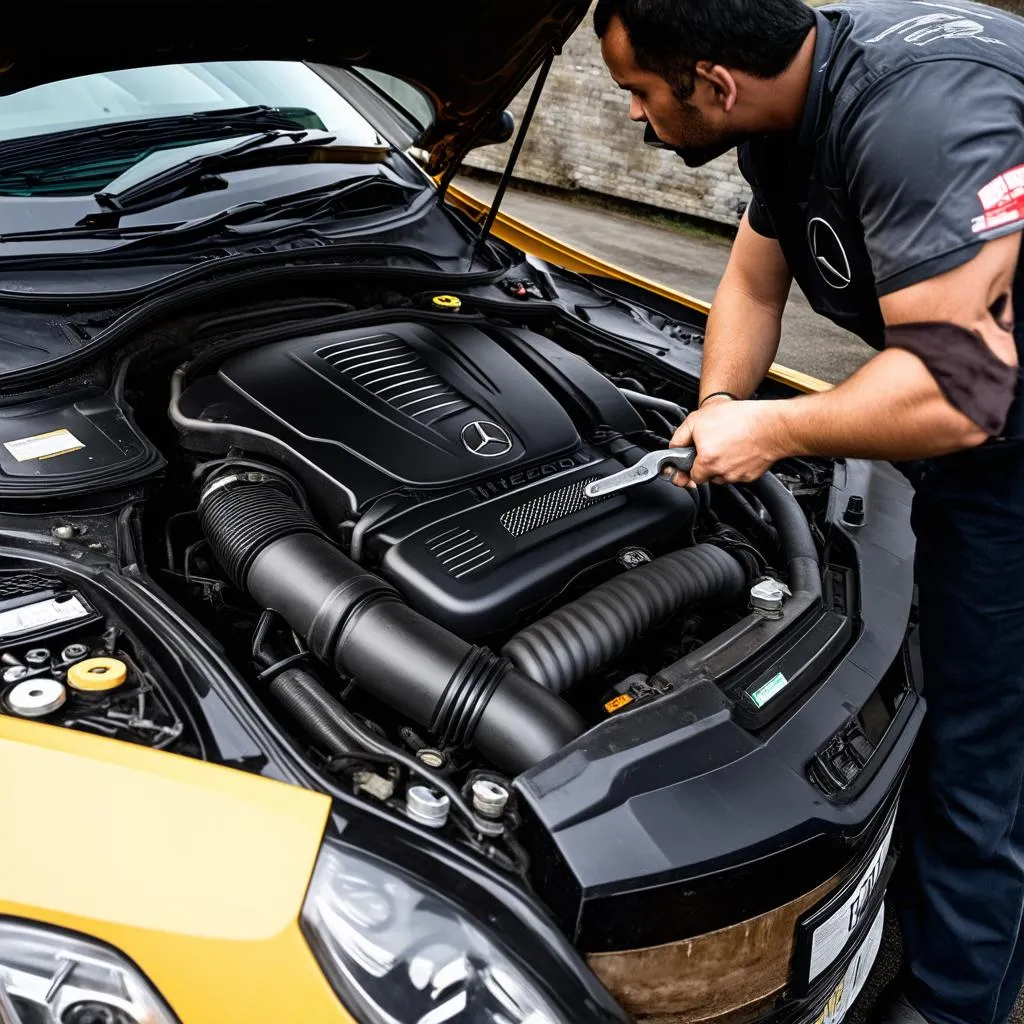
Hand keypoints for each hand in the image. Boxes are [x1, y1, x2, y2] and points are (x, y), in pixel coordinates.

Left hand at [667, 399, 790, 485]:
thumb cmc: (741, 419)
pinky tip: (740, 448)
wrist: (773, 425)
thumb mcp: (699, 419)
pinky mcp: (751, 476)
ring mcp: (737, 475)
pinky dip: (737, 463)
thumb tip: (674, 447)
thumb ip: (680, 436)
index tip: (688, 464)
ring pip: (723, 475)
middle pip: (707, 475)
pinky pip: (738, 472)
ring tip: (729, 443)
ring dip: (722, 463)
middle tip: (714, 445)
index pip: (691, 475)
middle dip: (707, 463)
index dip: (689, 466)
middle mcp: (721, 472)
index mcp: (707, 461)